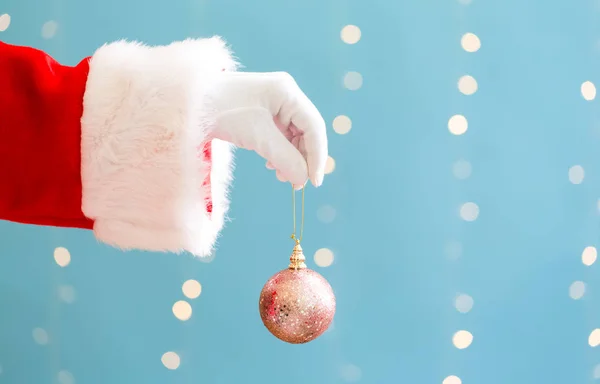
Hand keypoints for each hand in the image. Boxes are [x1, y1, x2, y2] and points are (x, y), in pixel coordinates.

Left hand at [209, 71, 327, 187]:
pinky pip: (280, 137)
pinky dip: (279, 154)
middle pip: (306, 132)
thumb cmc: (221, 112)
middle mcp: (284, 95)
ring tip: (281, 178)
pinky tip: (271, 167)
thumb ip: (285, 159)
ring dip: (291, 159)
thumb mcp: (258, 137)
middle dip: (303, 159)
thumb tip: (304, 180)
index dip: (317, 155)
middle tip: (297, 184)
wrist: (187, 104)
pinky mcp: (261, 114)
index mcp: (287, 92)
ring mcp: (273, 104)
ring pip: (293, 137)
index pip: (314, 126)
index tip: (314, 181)